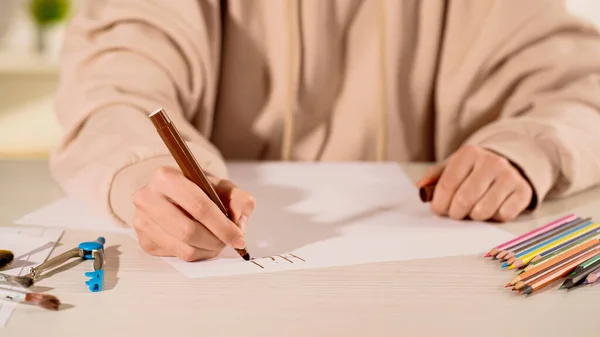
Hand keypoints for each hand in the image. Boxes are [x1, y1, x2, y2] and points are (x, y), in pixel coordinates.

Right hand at [131, 166, 255, 260]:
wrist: (174, 194)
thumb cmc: (199, 189)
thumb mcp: (223, 187)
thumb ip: (239, 200)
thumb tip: (239, 224)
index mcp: (166, 177)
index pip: (198, 206)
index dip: (222, 226)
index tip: (239, 238)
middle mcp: (147, 198)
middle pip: (189, 231)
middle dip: (216, 241)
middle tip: (229, 242)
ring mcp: (142, 221)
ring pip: (184, 248)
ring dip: (208, 250)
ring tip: (217, 241)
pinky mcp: (144, 240)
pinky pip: (177, 256)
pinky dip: (197, 254)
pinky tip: (201, 243)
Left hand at [417, 145, 532, 221]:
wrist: (510, 163)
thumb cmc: (475, 169)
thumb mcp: (455, 165)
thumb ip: (436, 175)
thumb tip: (421, 186)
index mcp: (470, 153)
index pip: (448, 183)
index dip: (440, 202)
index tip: (438, 209)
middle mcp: (492, 162)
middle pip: (464, 199)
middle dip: (455, 212)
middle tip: (454, 213)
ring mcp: (510, 176)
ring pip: (483, 210)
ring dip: (473, 216)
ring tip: (472, 210)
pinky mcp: (524, 192)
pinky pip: (503, 215)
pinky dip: (494, 217)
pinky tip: (491, 209)